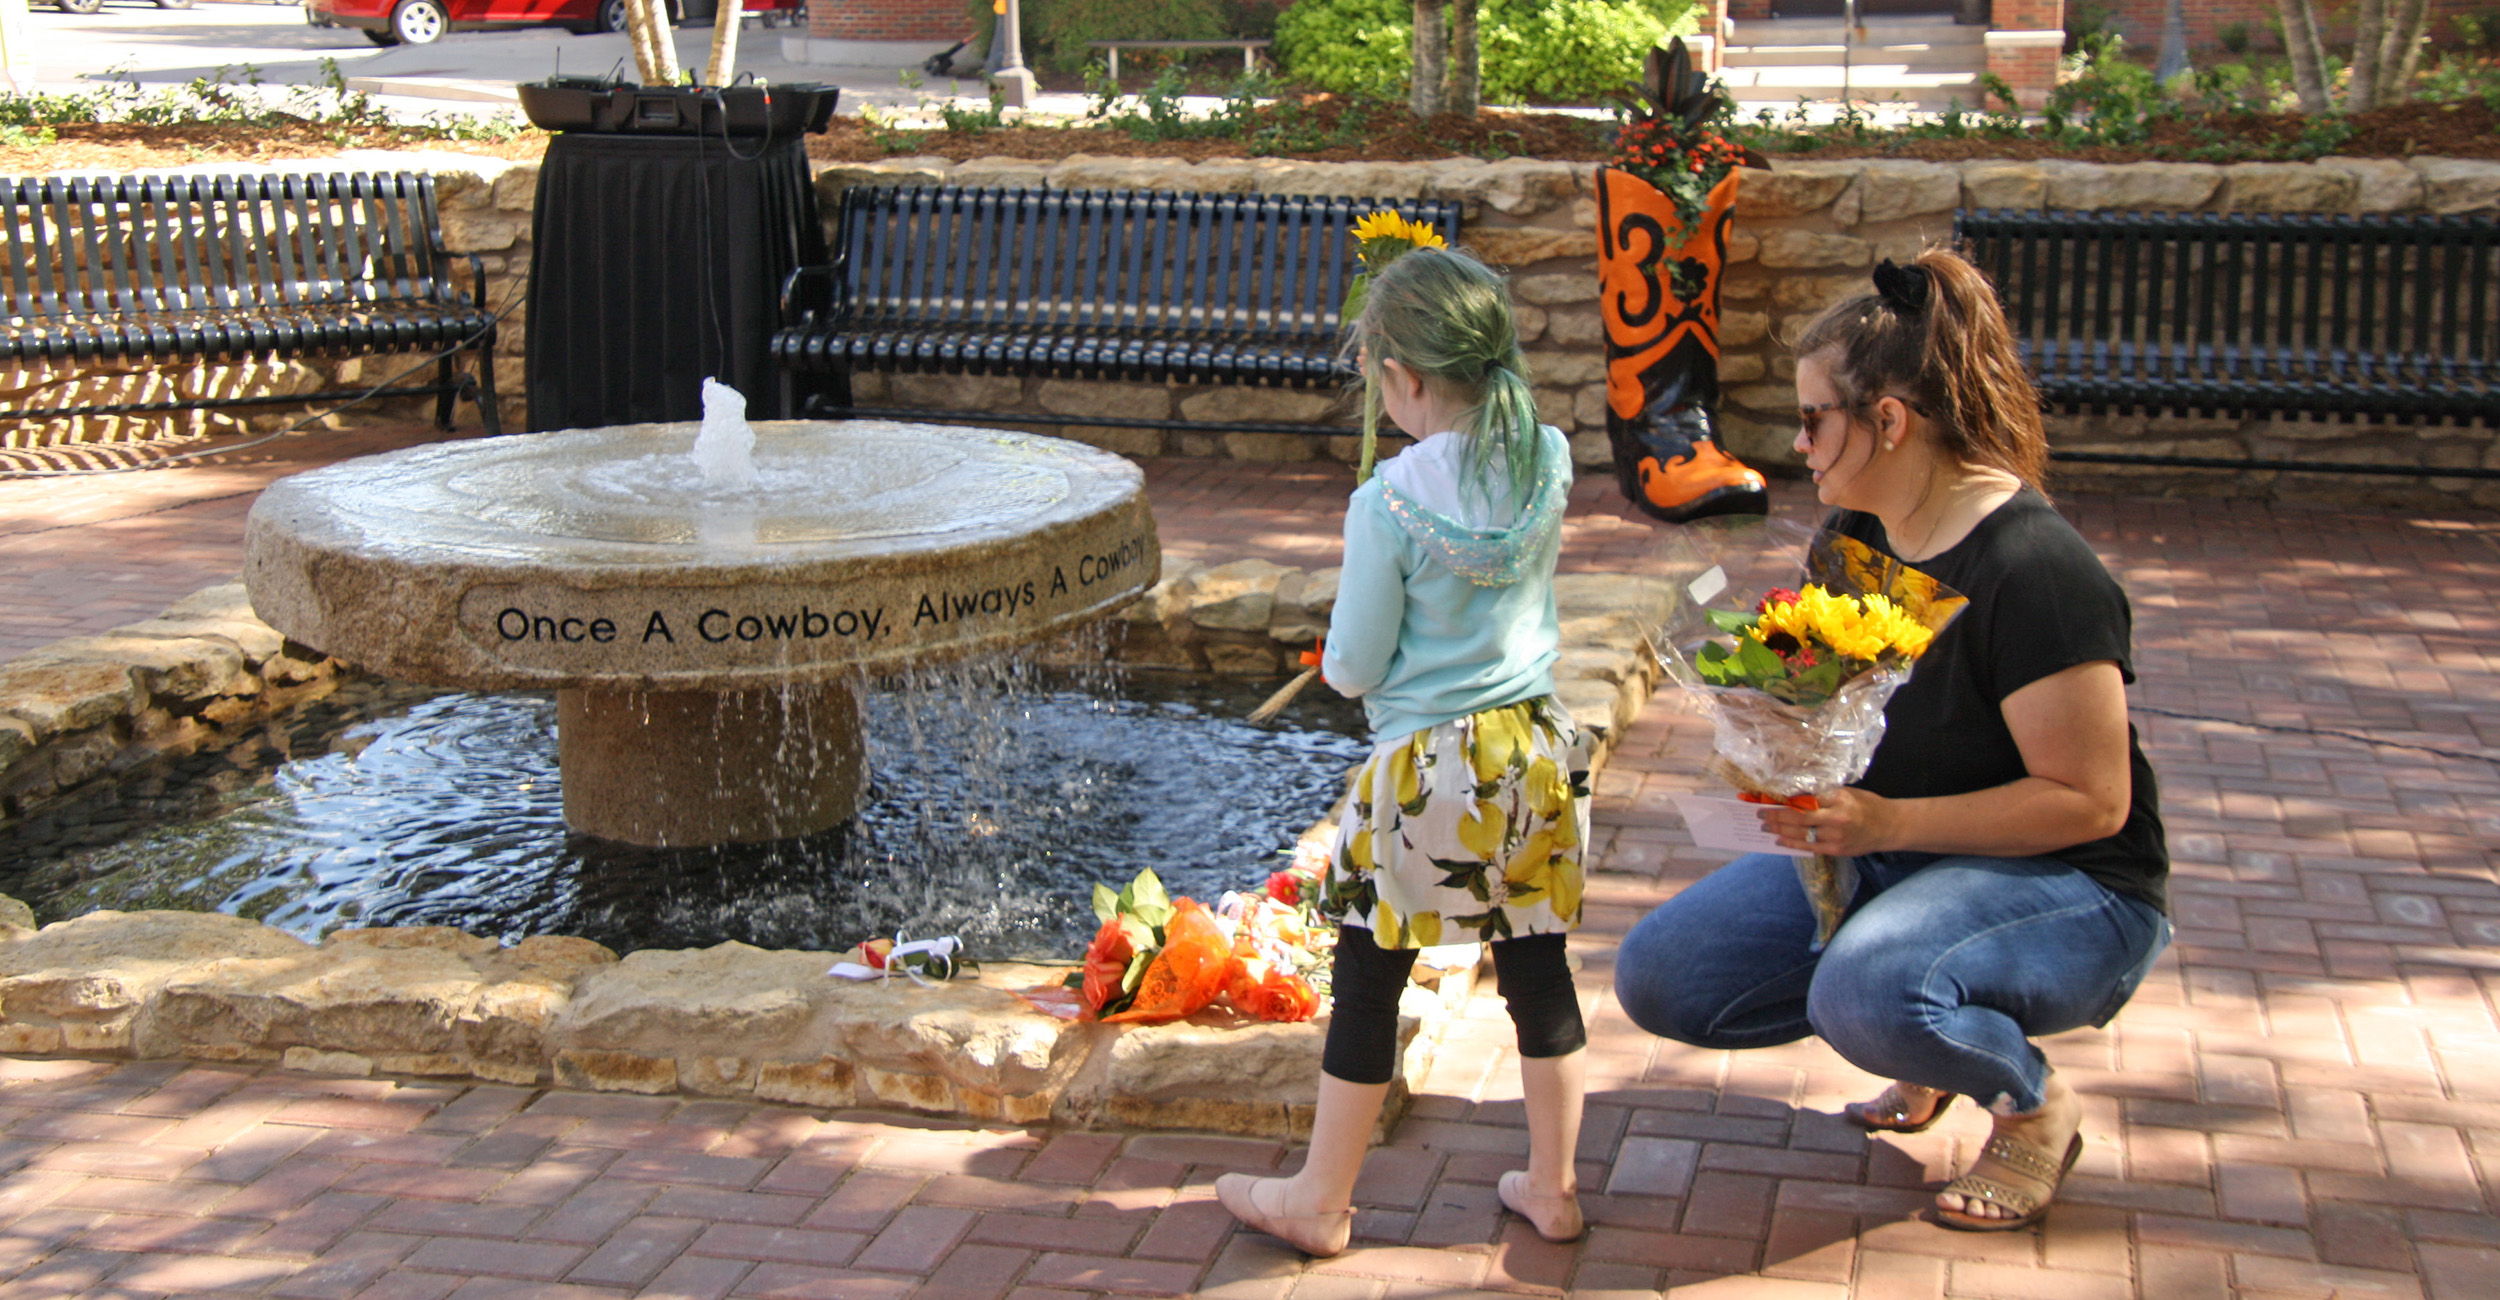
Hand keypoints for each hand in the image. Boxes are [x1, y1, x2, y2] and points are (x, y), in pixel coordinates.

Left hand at [1757, 786, 1894, 857]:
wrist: (1889, 827)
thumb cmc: (1866, 805)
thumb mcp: (1846, 793)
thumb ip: (1822, 795)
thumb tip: (1792, 796)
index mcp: (1839, 798)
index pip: (1805, 798)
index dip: (1783, 799)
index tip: (1766, 798)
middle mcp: (1836, 817)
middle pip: (1798, 816)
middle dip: (1775, 815)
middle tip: (1759, 813)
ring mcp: (1836, 836)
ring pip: (1800, 833)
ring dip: (1779, 829)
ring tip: (1765, 826)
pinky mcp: (1836, 850)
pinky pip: (1808, 846)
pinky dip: (1791, 843)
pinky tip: (1779, 839)